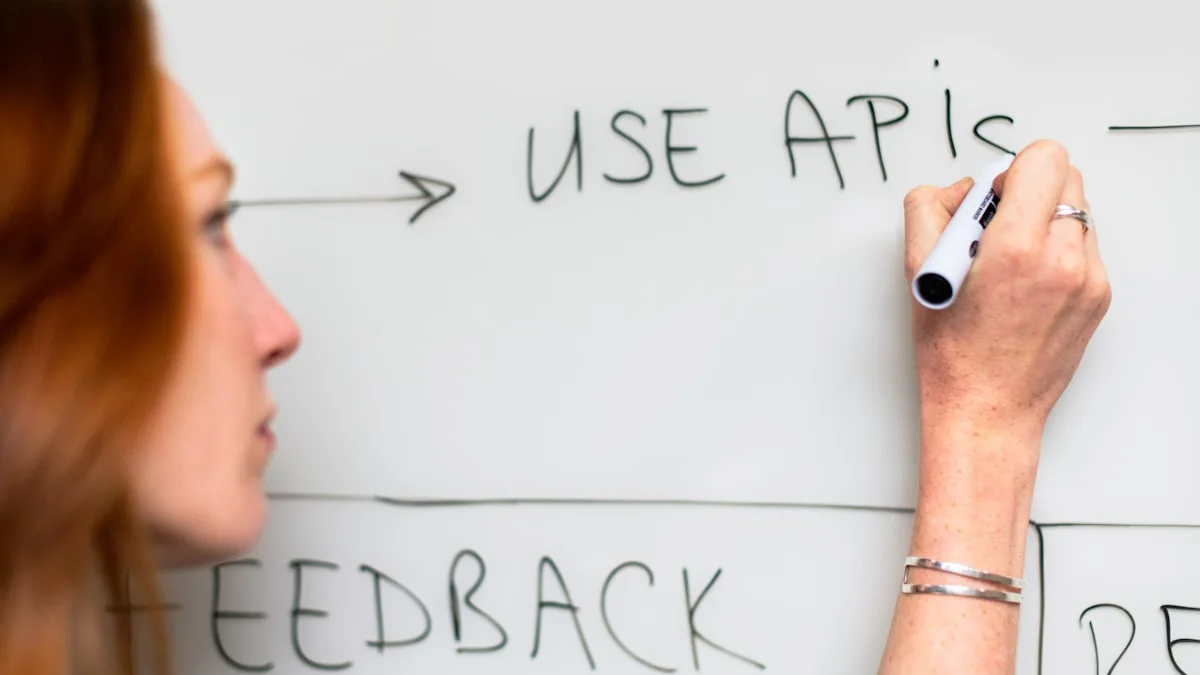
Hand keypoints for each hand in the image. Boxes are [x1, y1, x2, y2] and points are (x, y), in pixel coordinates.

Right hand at [903, 140, 1111, 471]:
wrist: (987, 410)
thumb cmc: (952, 353)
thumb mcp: (918, 272)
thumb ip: (930, 210)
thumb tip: (959, 189)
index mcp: (1018, 248)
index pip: (1043, 158)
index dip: (1010, 170)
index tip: (990, 199)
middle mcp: (1064, 259)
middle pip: (1065, 176)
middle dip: (1027, 190)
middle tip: (993, 228)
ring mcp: (1090, 278)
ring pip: (1076, 210)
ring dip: (1043, 219)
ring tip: (1007, 259)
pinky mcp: (1099, 296)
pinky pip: (1083, 245)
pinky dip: (1055, 250)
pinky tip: (1024, 282)